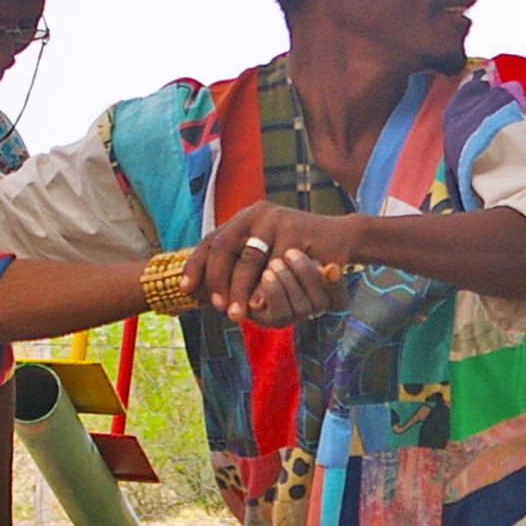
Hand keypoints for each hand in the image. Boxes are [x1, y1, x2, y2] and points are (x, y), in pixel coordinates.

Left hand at [184, 205, 361, 322]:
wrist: (339, 238)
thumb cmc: (297, 250)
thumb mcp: (265, 253)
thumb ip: (240, 266)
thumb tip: (204, 292)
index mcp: (244, 217)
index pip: (211, 240)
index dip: (196, 265)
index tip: (186, 289)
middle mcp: (256, 213)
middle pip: (225, 247)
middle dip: (217, 281)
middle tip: (217, 307)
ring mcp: (276, 220)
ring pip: (249, 258)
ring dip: (240, 289)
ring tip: (237, 312)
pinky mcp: (296, 231)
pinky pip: (276, 263)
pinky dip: (266, 286)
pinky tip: (261, 303)